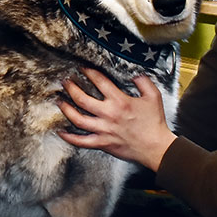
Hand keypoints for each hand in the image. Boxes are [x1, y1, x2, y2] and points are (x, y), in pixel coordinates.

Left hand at [58, 68, 176, 170]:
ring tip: (60, 101)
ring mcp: (103, 130)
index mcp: (120, 101)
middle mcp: (108, 114)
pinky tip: (61, 132)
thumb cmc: (155, 122)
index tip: (83, 69)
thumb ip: (143, 82)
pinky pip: (81, 141)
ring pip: (77, 119)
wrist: (156, 147)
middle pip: (82, 99)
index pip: (99, 82)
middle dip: (71, 88)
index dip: (89, 73)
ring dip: (66, 109)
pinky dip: (69, 137)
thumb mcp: (153, 96)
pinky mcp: (102, 143)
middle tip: (65, 81)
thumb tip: (134, 73)